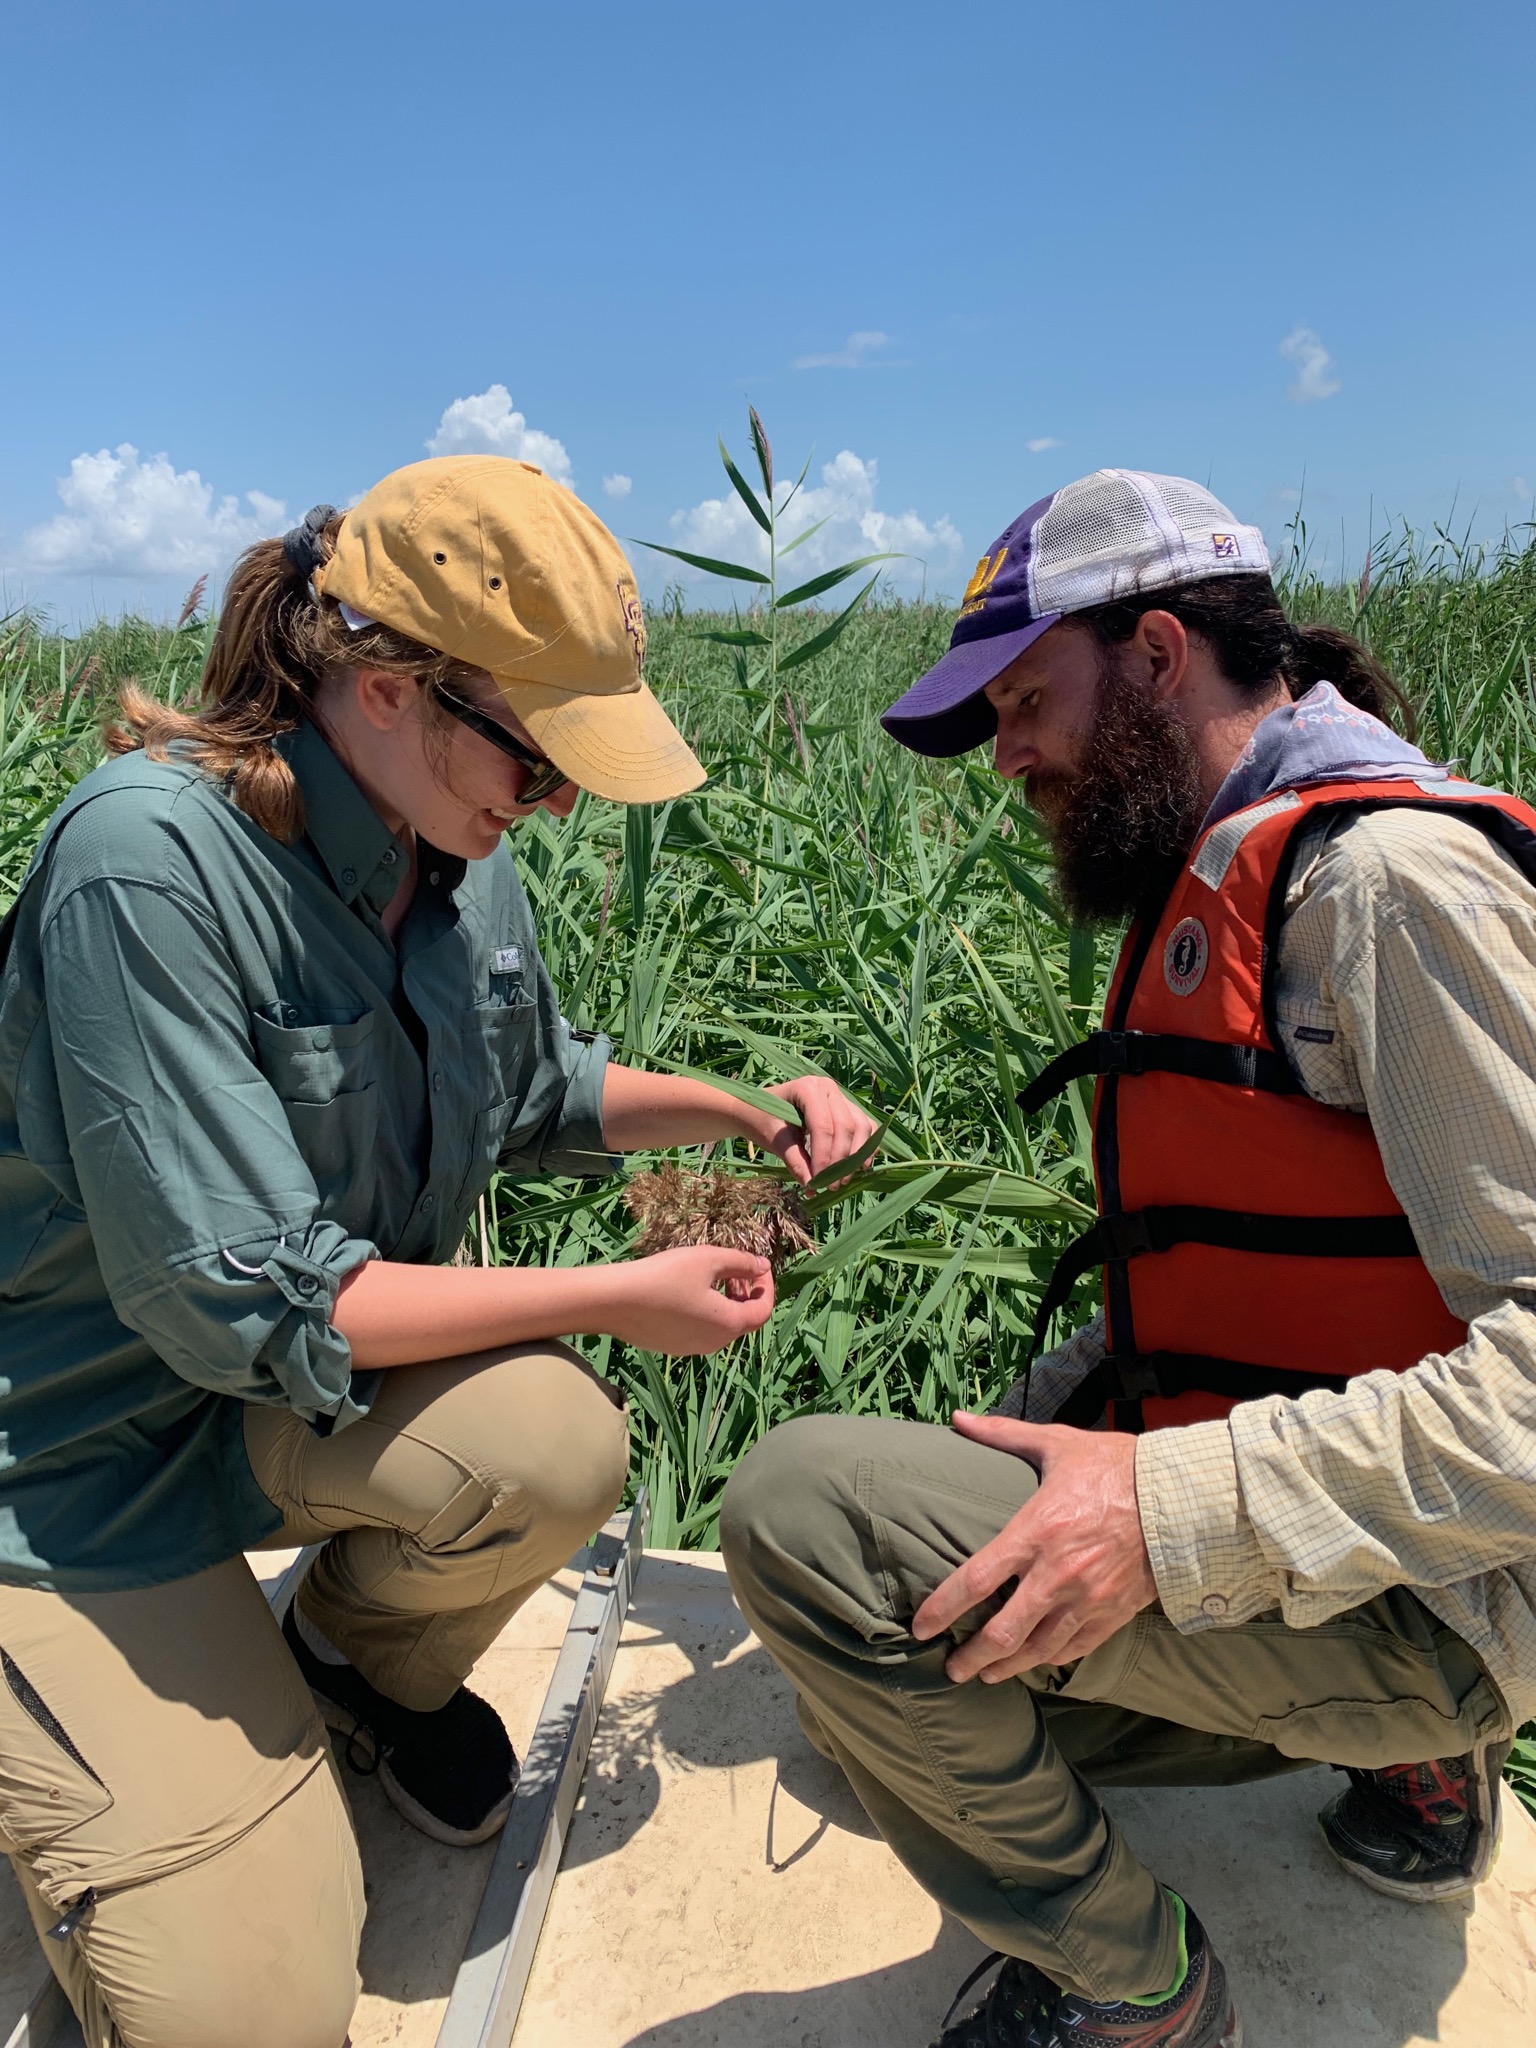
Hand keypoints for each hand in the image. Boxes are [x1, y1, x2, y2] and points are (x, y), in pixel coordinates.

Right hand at [599, 1244, 774, 1354]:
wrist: (614, 1301)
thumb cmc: (665, 1276)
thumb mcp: (708, 1260)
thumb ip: (741, 1262)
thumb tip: (764, 1266)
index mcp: (729, 1324)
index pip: (763, 1311)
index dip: (767, 1288)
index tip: (760, 1267)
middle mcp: (715, 1343)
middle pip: (744, 1320)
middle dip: (747, 1293)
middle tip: (737, 1268)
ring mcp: (692, 1348)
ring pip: (721, 1325)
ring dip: (727, 1301)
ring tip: (714, 1276)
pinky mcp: (673, 1347)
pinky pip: (701, 1329)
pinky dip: (707, 1311)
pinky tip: (689, 1290)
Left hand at [755, 1076, 879, 1184]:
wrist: (759, 1108)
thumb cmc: (763, 1121)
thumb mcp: (775, 1141)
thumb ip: (795, 1161)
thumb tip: (812, 1185)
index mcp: (807, 1088)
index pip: (823, 1126)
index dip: (824, 1157)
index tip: (817, 1182)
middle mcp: (829, 1087)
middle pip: (846, 1127)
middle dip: (840, 1160)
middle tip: (830, 1186)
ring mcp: (841, 1097)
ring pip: (861, 1127)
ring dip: (856, 1156)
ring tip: (841, 1180)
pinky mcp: (848, 1108)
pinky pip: (866, 1127)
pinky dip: (866, 1147)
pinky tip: (857, 1167)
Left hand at [912, 1413, 1156, 1681]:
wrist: (1181, 1495)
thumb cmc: (1114, 1465)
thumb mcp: (1057, 1444)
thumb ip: (1002, 1435)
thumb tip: (958, 1418)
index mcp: (1036, 1531)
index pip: (976, 1580)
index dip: (943, 1608)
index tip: (921, 1627)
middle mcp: (1058, 1573)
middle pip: (1003, 1631)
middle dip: (972, 1656)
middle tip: (951, 1669)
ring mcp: (1087, 1598)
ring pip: (1038, 1649)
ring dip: (1007, 1667)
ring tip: (986, 1675)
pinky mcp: (1113, 1612)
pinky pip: (1075, 1648)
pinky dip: (1050, 1659)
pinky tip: (1034, 1662)